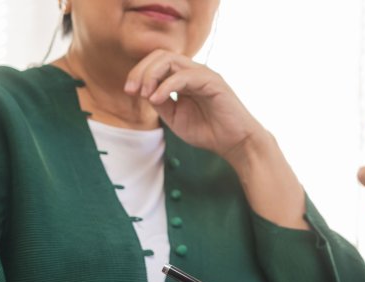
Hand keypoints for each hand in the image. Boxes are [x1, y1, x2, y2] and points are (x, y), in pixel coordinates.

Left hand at [124, 50, 264, 160]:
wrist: (235, 144)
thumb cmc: (209, 132)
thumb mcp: (175, 118)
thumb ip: (161, 103)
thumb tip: (143, 91)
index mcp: (185, 78)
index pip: (157, 63)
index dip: (139, 73)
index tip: (129, 91)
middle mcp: (194, 72)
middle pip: (161, 55)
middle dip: (141, 70)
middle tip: (131, 90)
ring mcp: (204, 74)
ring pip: (171, 60)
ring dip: (151, 75)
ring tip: (144, 94)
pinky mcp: (212, 81)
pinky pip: (183, 76)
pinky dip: (166, 86)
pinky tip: (157, 99)